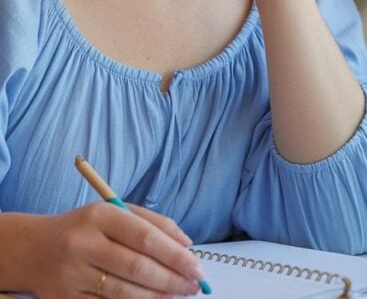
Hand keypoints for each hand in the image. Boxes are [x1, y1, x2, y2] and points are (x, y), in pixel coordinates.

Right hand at [29, 203, 203, 298]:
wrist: (34, 248)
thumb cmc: (87, 228)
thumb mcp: (115, 212)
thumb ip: (152, 222)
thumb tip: (186, 243)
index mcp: (99, 215)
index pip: (144, 236)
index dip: (174, 254)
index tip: (196, 266)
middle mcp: (83, 244)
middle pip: (136, 266)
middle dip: (171, 279)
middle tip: (195, 286)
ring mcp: (71, 274)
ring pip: (123, 292)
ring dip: (156, 296)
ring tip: (178, 295)